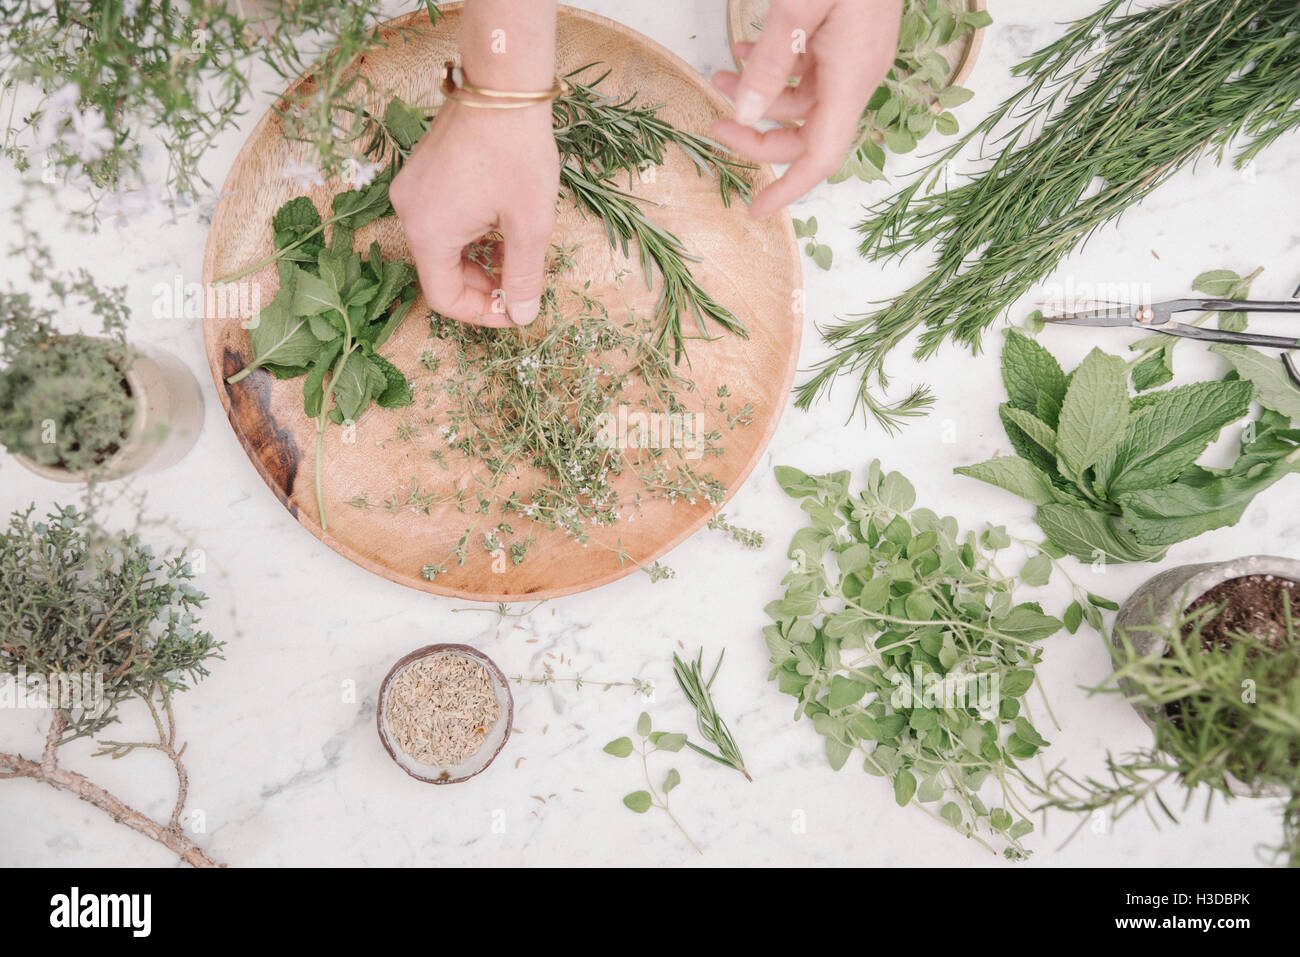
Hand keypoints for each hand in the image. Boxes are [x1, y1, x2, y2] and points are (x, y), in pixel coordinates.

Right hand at [390, 100, 558, 326]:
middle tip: (520, 284)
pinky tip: (499, 223)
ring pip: (442, 245)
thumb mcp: (530, 224)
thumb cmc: (517, 152)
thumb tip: (523, 315)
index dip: (480, 313)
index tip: (514, 310)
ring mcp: (411, 188)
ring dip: (477, 258)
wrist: (503, 86)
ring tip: (515, 251)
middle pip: (440, 272)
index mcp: (428, 232)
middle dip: (482, 285)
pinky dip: (469, 232)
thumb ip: (524, 276)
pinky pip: (440, 217)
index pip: (443, 297)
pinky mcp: (421, 172)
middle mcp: (408, 212)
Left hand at [709, 0, 901, 217]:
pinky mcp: (848, 40)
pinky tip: (747, 52)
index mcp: (851, 78)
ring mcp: (854, 58)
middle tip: (714, 123)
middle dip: (758, 135)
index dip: (786, 190)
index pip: (820, 157)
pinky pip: (809, 73)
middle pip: (807, 135)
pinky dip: (776, 70)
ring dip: (759, 96)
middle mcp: (858, 76)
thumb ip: (770, 62)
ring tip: (720, 73)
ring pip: (803, 101)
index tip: (754, 210)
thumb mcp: (799, 5)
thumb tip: (744, 114)